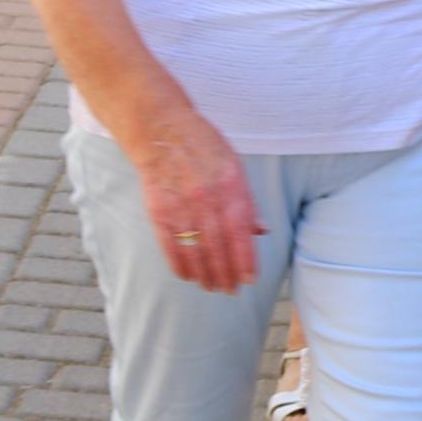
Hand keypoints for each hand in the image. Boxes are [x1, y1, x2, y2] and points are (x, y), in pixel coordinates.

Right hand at [124, 105, 262, 294]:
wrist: (161, 130)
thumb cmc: (203, 146)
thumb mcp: (234, 165)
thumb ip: (247, 201)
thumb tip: (262, 231)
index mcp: (230, 186)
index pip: (241, 233)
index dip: (246, 260)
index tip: (250, 279)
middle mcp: (207, 199)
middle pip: (219, 247)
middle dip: (227, 274)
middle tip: (231, 290)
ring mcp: (181, 206)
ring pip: (196, 251)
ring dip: (205, 274)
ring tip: (212, 287)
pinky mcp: (159, 211)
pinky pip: (170, 245)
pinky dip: (180, 264)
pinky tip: (188, 276)